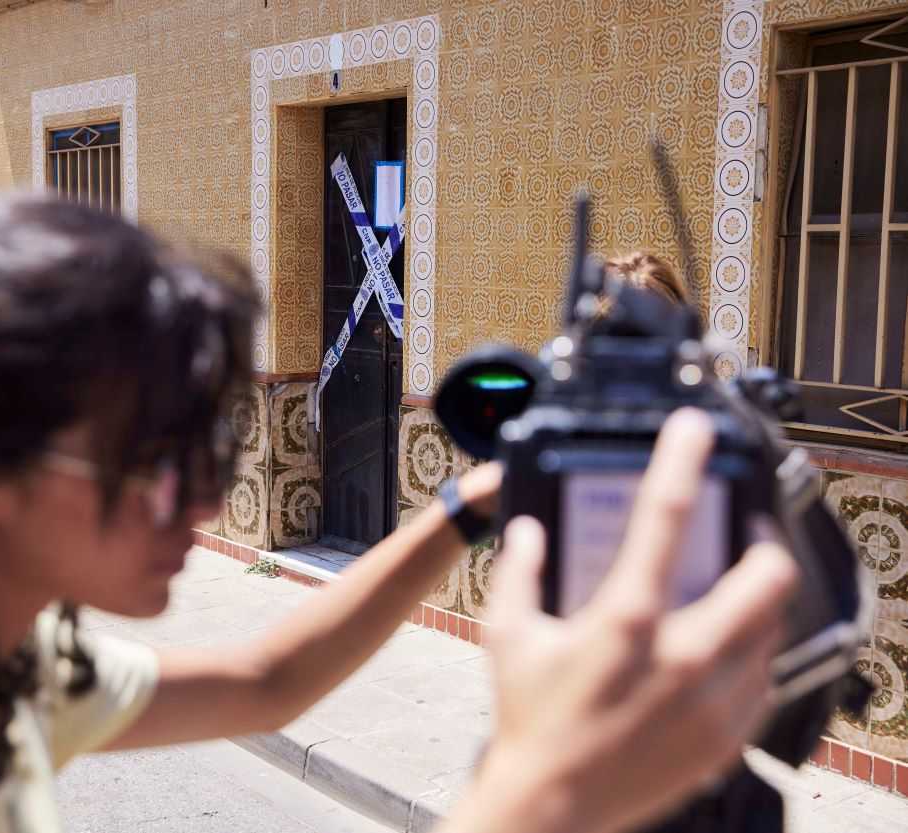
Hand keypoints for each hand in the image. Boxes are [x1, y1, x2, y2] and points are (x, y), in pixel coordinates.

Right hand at [445, 408, 798, 832]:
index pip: (665, 518)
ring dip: (753, 605)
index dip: (681, 460)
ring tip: (726, 599)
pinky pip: (760, 682)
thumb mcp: (506, 636)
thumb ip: (517, 574)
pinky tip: (716, 657)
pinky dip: (747, 659)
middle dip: (762, 547)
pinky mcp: (724, 738)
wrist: (552, 805)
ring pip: (770, 631)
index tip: (693, 431)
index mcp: (627, 620)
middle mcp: (683, 657)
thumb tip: (527, 532)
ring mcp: (712, 702)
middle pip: (764, 578)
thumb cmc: (528, 717)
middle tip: (741, 540)